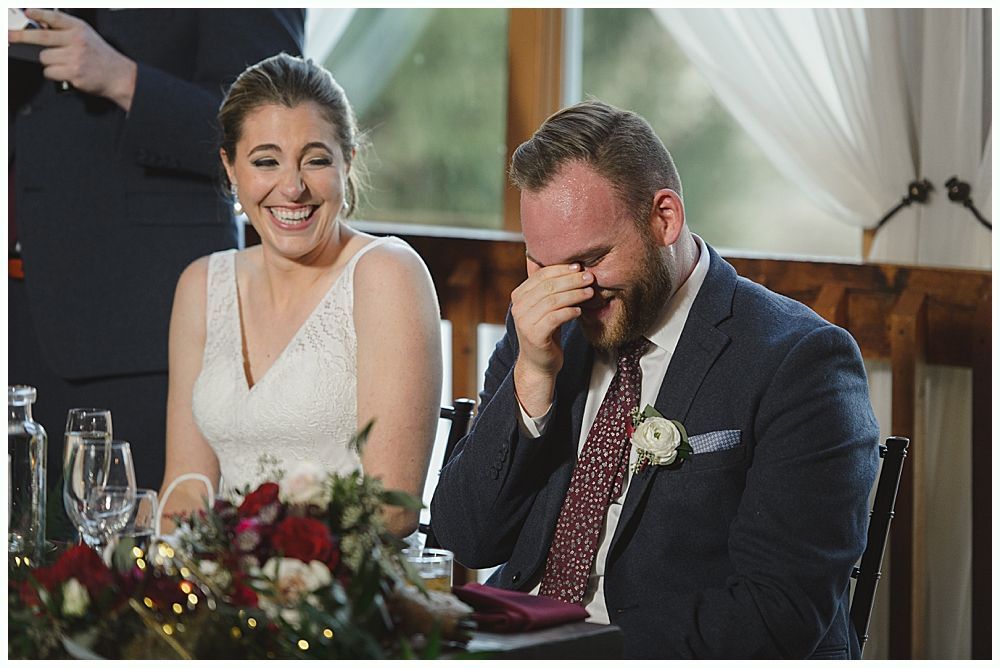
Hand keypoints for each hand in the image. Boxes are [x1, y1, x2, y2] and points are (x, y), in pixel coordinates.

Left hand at [9, 9, 136, 110]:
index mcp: (78, 29)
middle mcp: (76, 42)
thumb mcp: (86, 35)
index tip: (28, 12)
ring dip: (48, 62)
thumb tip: (39, 26)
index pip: (55, 18)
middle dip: (21, 37)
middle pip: (41, 38)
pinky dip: (53, 74)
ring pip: (44, 58)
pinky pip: (50, 72)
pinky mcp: (73, 73)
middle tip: (10, 36)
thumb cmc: (100, 56)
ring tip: (62, 62)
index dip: (39, 14)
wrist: (118, 75)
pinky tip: (65, 72)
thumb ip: (65, 30)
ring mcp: (74, 58)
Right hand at [511, 260, 593, 415]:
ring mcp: (524, 322)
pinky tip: (580, 310)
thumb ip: (552, 290)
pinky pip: (555, 317)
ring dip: (574, 294)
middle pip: (548, 286)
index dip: (561, 269)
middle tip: (589, 277)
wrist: (538, 363)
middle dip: (571, 280)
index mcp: (519, 296)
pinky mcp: (534, 335)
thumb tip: (576, 268)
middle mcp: (518, 307)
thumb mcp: (546, 307)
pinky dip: (569, 311)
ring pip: (552, 301)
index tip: (579, 267)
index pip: (540, 275)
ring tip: (590, 292)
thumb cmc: (546, 332)